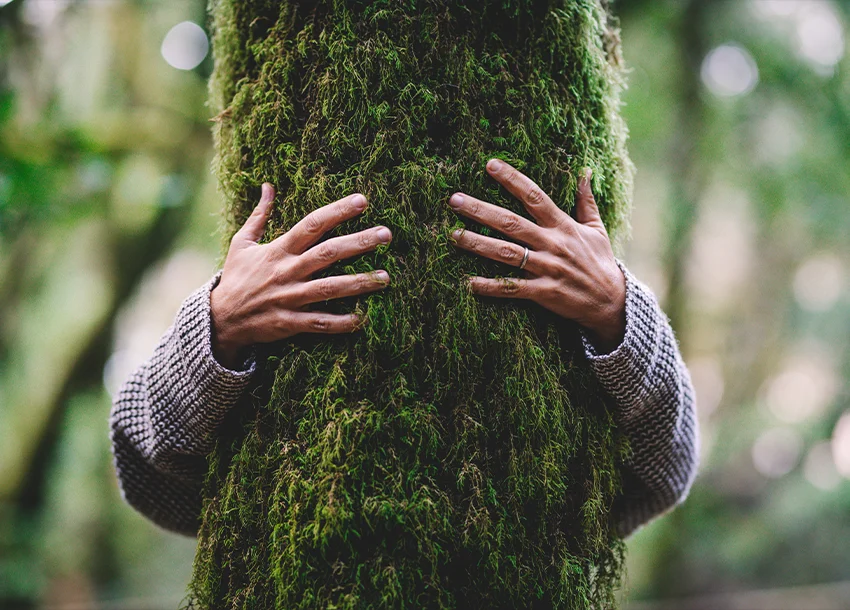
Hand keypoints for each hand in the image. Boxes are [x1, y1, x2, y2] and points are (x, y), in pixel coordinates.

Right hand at [210, 183, 391, 367]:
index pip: (312, 225)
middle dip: (359, 242)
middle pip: (328, 253)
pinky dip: (341, 322)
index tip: (362, 201)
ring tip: (385, 277)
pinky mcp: (290, 322)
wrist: (220, 318)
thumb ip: (259, 215)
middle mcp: (287, 272)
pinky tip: (363, 318)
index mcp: (278, 250)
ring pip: (330, 288)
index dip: (337, 211)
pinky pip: (319, 322)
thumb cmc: (236, 277)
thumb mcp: (242, 243)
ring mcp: (290, 298)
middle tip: (386, 234)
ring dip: (359, 282)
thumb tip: (268, 186)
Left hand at [448, 159, 625, 352]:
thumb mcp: (596, 228)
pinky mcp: (544, 293)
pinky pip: (513, 288)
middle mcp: (553, 244)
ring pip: (507, 254)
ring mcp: (547, 269)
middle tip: (455, 200)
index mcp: (563, 226)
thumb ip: (586, 201)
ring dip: (479, 244)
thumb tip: (584, 171)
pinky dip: (491, 286)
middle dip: (481, 210)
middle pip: (512, 223)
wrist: (611, 302)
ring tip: (454, 235)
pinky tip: (470, 282)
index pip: (534, 196)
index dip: (512, 179)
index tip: (490, 164)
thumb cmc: (600, 262)